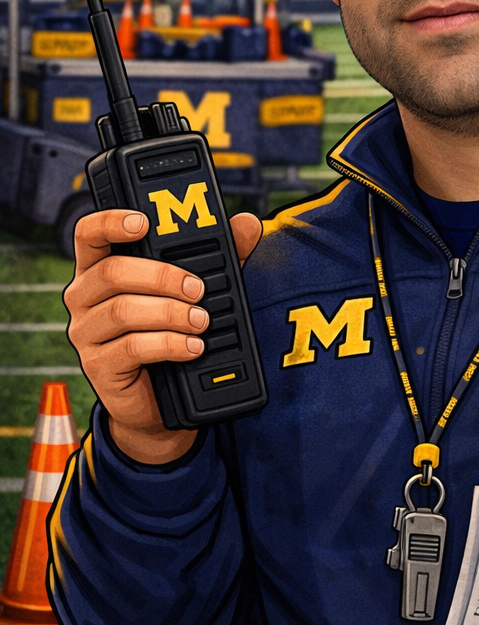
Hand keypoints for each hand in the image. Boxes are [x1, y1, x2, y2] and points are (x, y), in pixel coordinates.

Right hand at [64, 208, 261, 463]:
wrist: (162, 402)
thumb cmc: (173, 335)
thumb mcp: (198, 292)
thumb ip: (221, 256)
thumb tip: (247, 224)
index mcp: (99, 269)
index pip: (89, 234)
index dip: (110, 222)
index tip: (143, 222)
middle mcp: (85, 297)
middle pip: (112, 271)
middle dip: (162, 276)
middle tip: (198, 290)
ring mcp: (86, 333)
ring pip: (122, 310)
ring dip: (169, 313)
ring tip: (200, 321)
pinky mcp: (97, 366)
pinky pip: (130, 348)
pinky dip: (168, 344)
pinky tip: (192, 347)